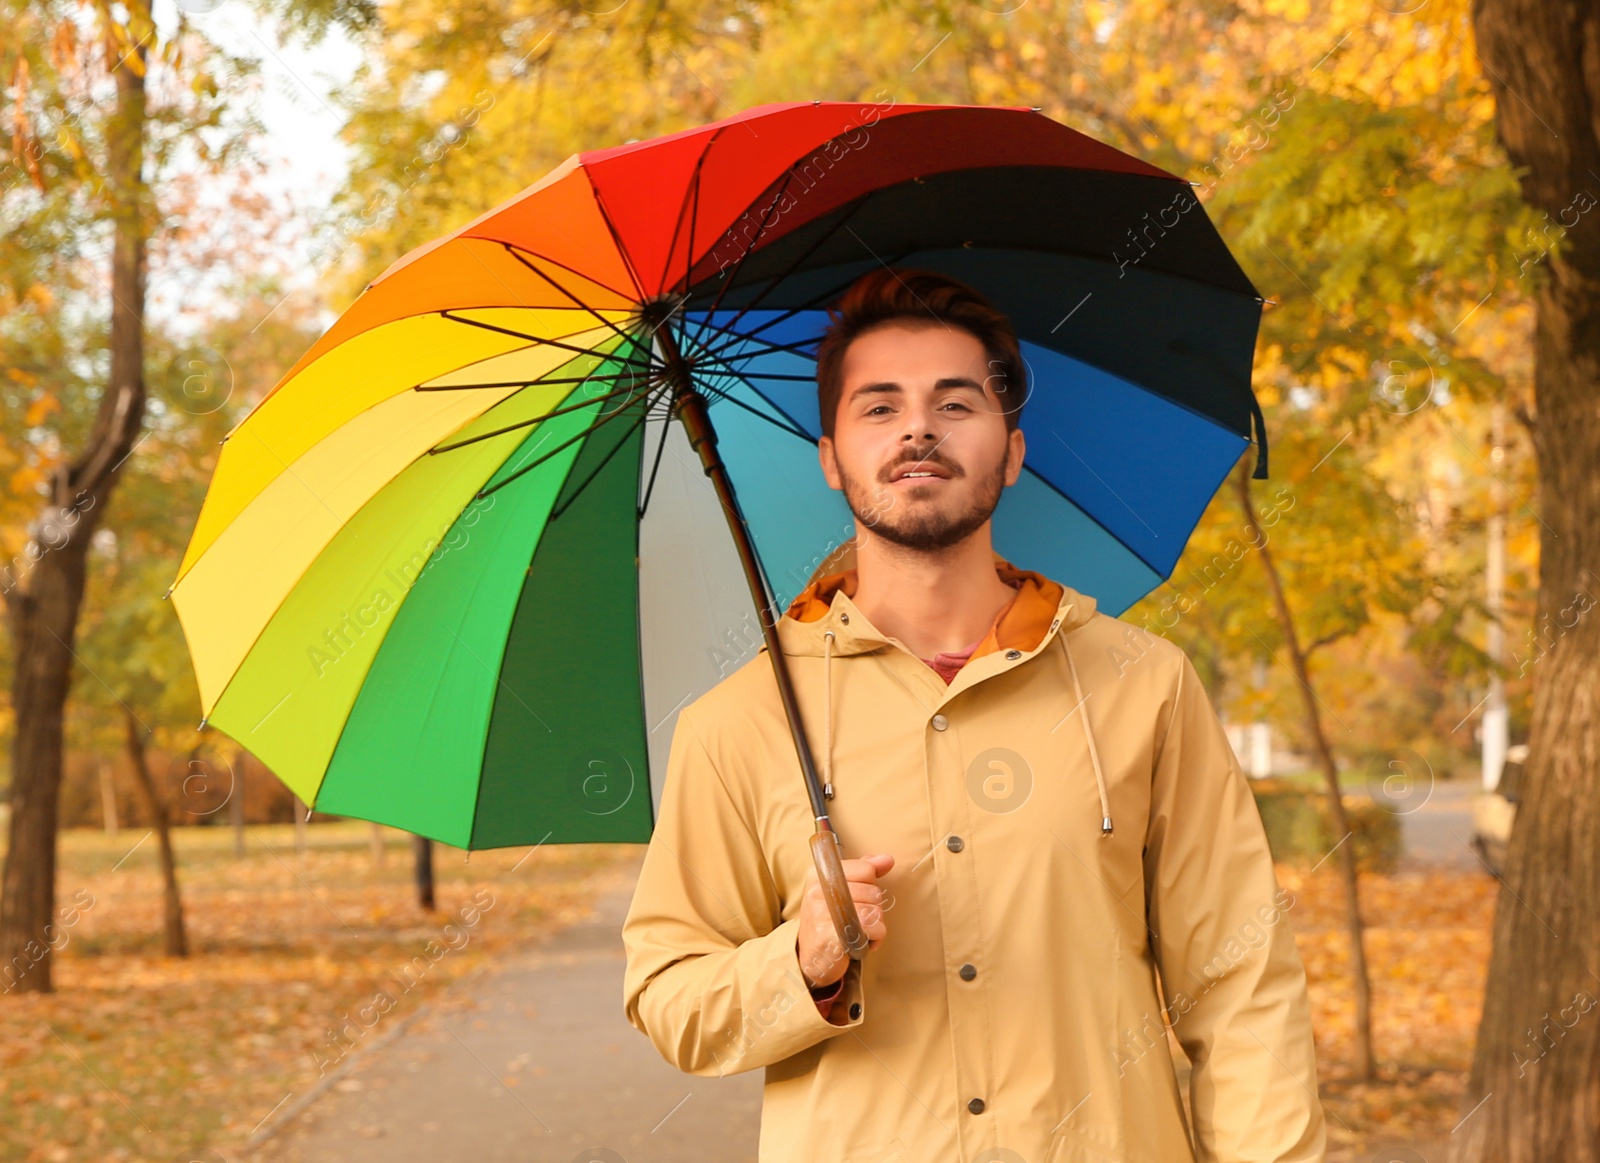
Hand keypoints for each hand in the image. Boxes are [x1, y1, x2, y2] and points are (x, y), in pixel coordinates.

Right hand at [796, 852, 893, 988]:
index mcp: (819, 874)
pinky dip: (875, 937)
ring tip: (861, 931)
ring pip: (875, 911)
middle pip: (873, 891)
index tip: (857, 897)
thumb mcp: (841, 890)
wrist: (810, 957)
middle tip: (859, 919)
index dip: (870, 885)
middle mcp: (817, 890)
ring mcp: (822, 913)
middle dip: (875, 908)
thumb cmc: (829, 921)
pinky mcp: (831, 936)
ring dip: (876, 925)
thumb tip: (887, 860)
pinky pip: (871, 929)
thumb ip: (863, 871)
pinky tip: (862, 941)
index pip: (865, 869)